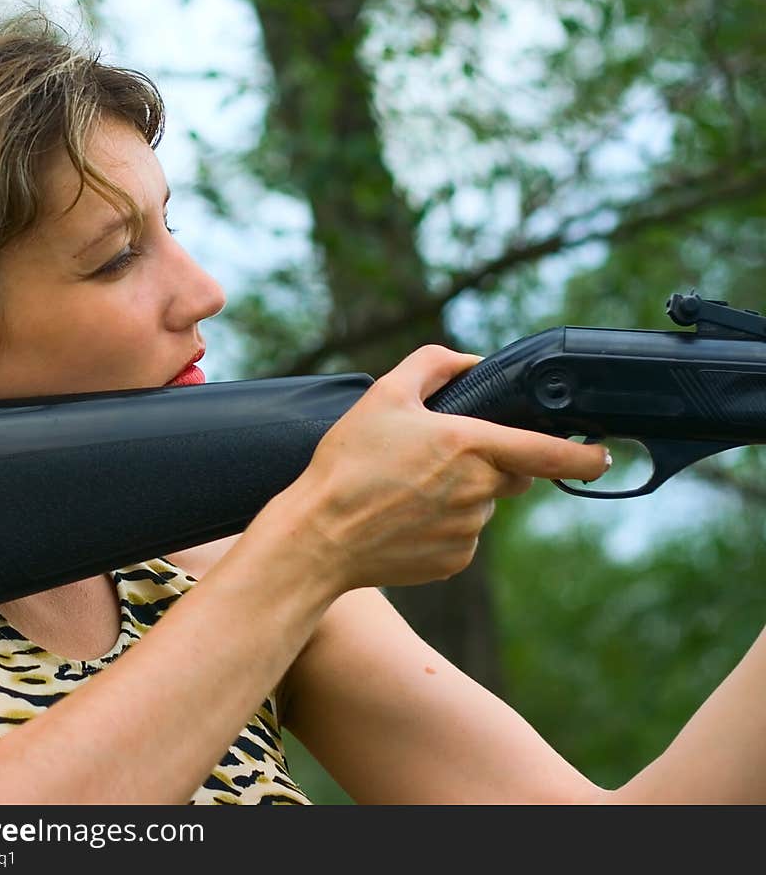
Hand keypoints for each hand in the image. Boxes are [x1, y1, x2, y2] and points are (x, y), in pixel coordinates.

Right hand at [283, 345, 609, 593]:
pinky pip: (464, 536)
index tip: (604, 455)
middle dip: (491, 463)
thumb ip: (433, 364)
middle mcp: (478, 492)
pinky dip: (444, 524)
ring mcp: (469, 532)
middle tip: (437, 457)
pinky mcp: (454, 561)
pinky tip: (404, 517)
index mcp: (469, 446)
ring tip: (406, 489)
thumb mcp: (384, 394)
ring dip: (463, 494)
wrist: (318, 535)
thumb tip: (472, 361)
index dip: (585, 455)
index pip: (548, 453)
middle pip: (511, 474)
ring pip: (484, 505)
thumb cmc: (348, 461)